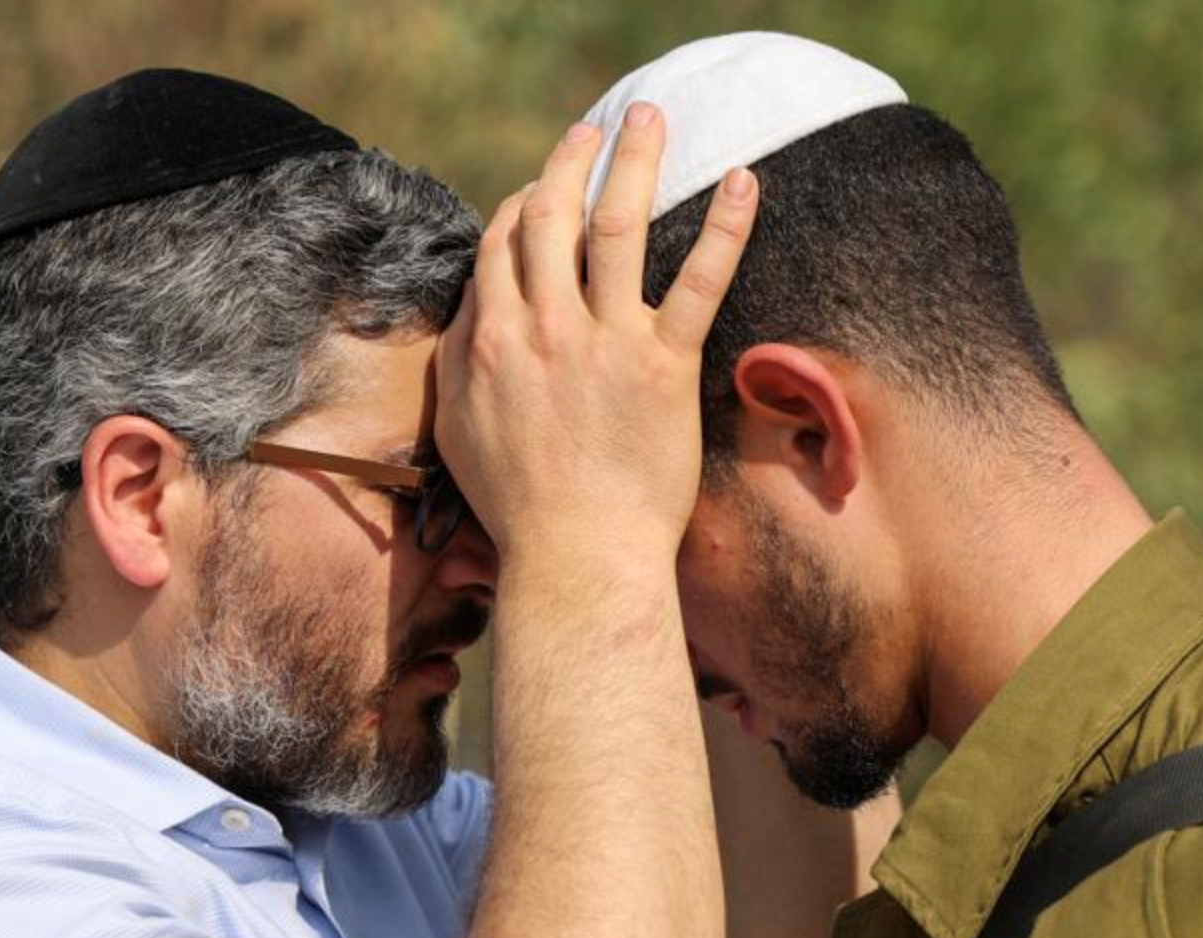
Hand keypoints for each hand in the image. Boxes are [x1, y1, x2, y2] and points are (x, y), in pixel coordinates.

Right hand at [435, 102, 758, 567]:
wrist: (575, 556)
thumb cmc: (517, 506)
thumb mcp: (459, 428)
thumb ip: (460, 360)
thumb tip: (471, 312)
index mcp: (492, 338)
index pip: (502, 242)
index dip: (519, 204)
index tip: (539, 191)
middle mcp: (545, 326)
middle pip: (552, 214)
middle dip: (570, 159)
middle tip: (593, 129)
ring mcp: (607, 341)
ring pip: (619, 226)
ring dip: (635, 159)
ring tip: (650, 117)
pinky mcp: (665, 366)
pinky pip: (700, 281)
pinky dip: (725, 227)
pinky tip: (743, 182)